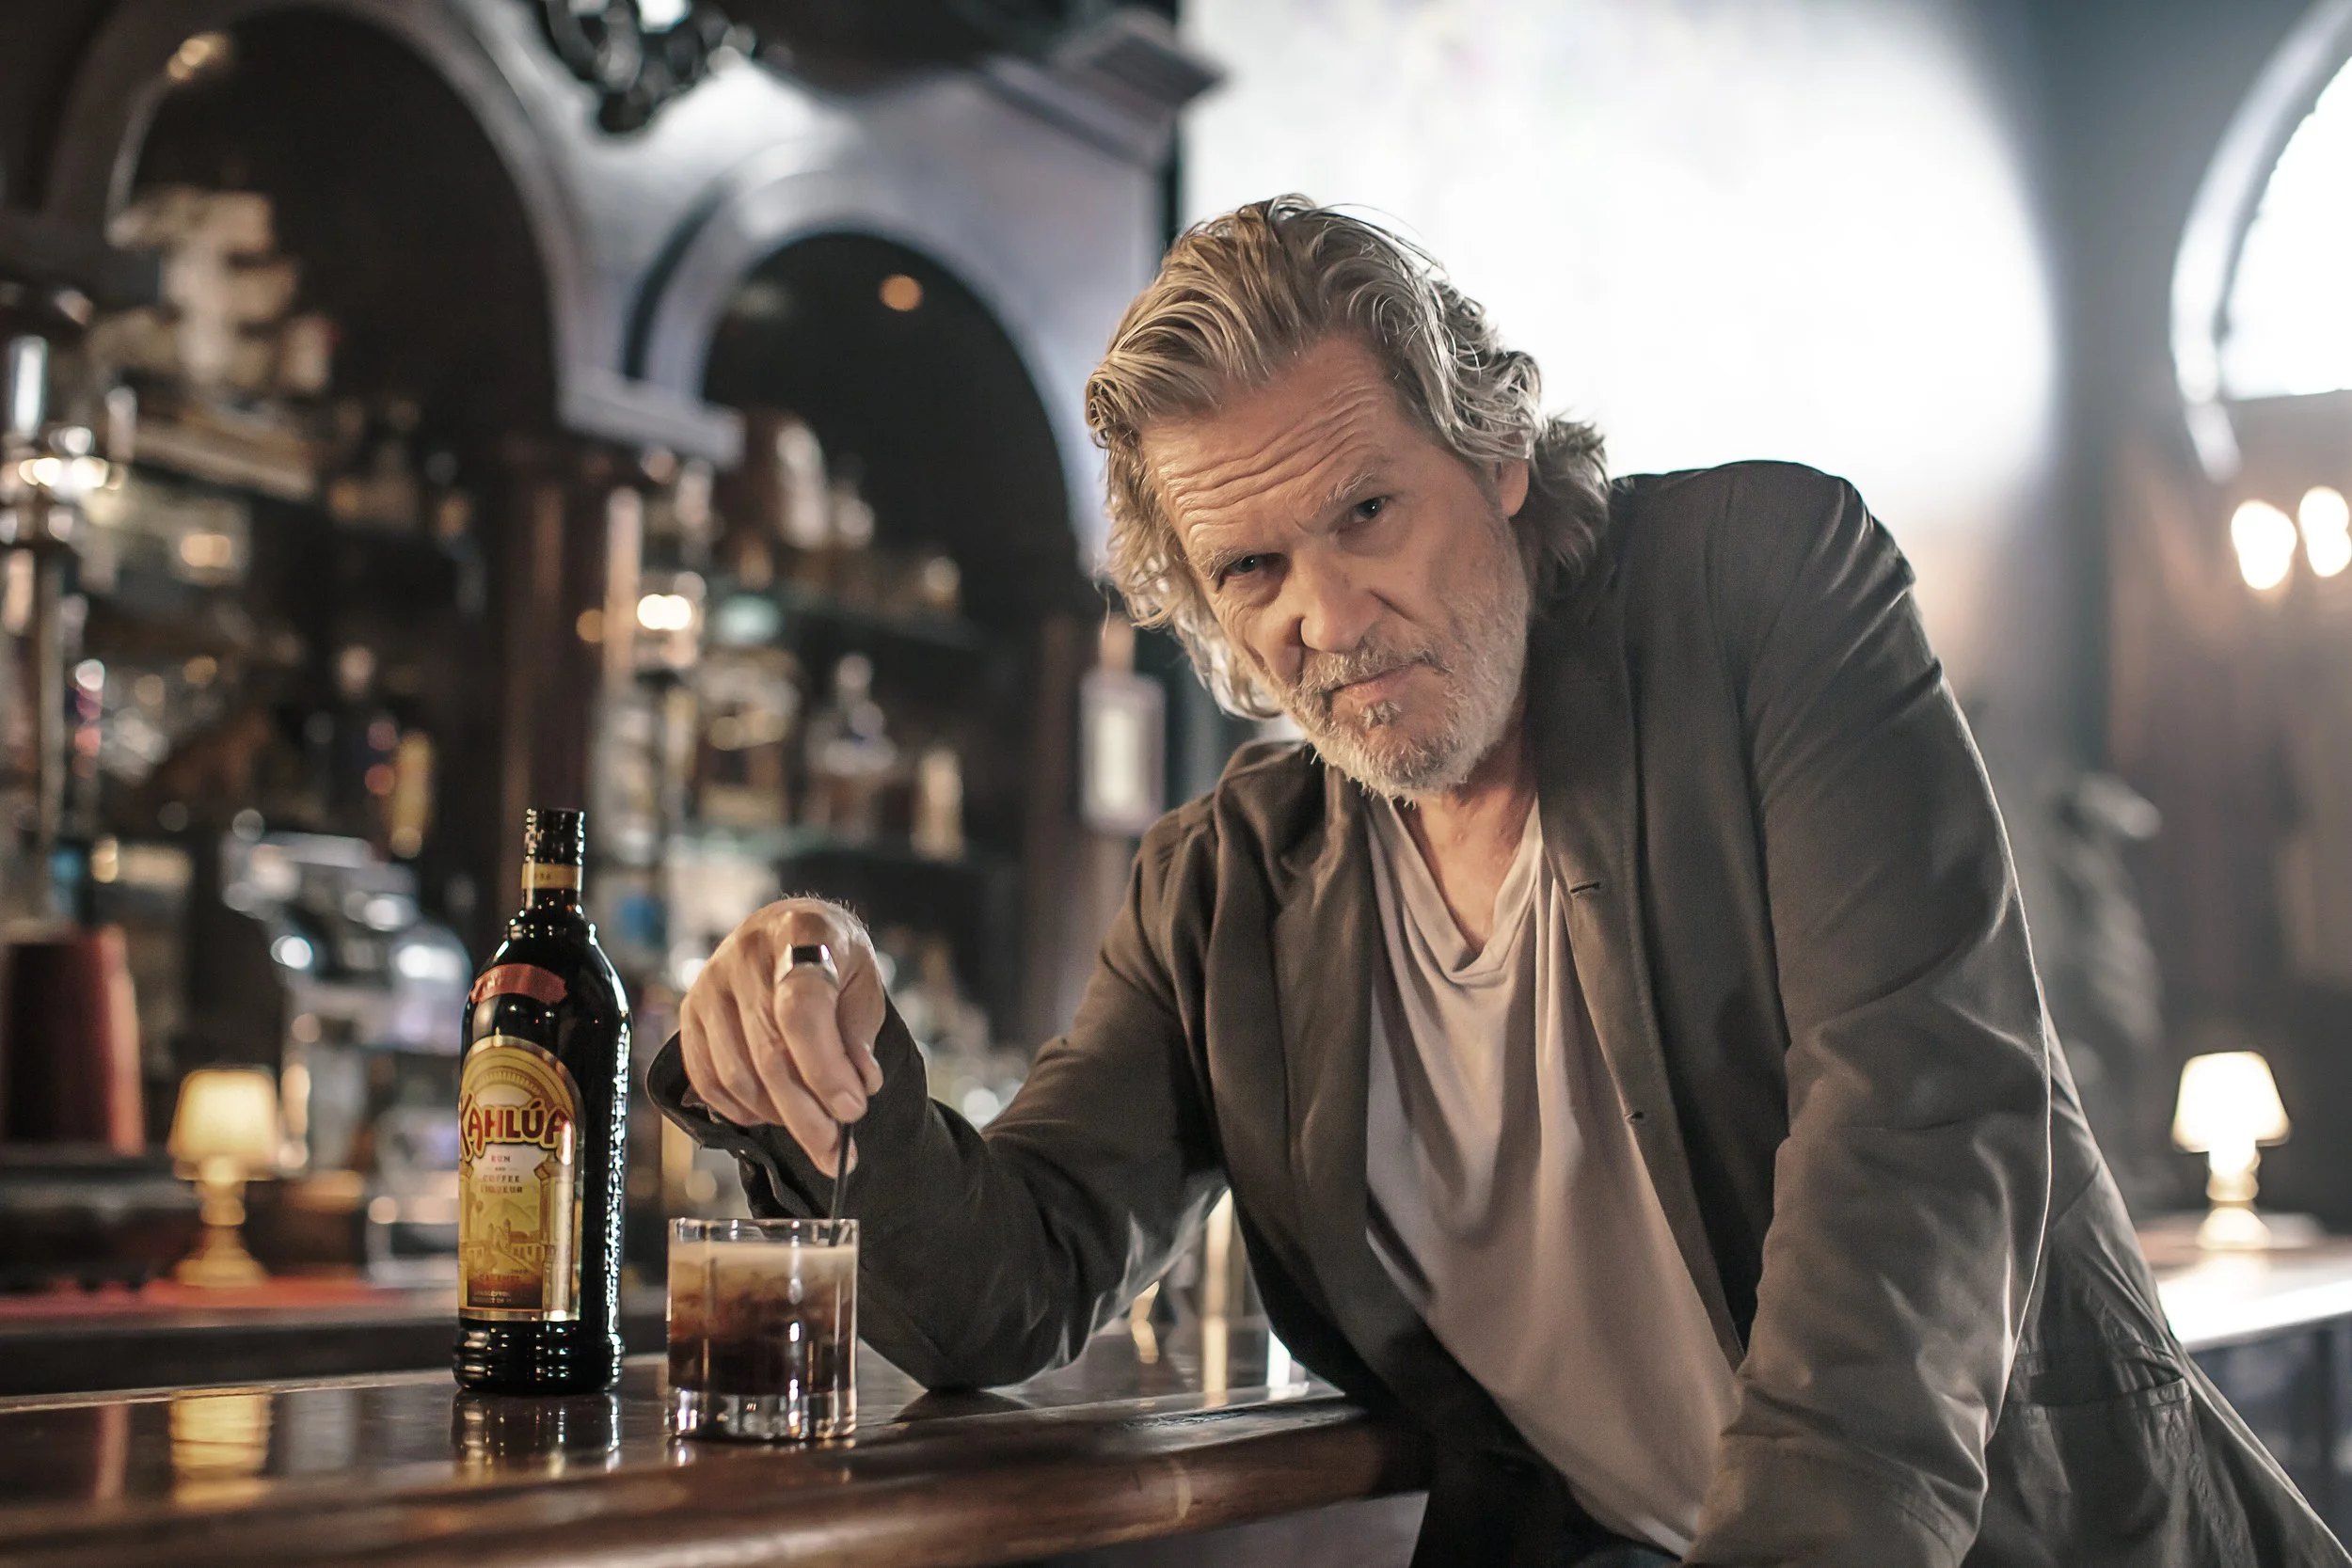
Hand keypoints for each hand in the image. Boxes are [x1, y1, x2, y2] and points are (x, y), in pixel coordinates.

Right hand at [678, 898, 886, 1174]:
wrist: (787, 930)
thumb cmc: (834, 959)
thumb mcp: (865, 981)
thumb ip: (860, 1031)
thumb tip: (859, 1085)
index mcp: (800, 933)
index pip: (802, 1008)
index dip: (825, 1068)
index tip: (852, 1111)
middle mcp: (745, 956)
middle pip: (769, 1052)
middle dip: (807, 1115)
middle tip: (839, 1154)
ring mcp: (710, 984)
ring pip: (738, 1074)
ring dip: (779, 1117)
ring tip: (815, 1132)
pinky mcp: (689, 1012)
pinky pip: (707, 1079)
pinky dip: (741, 1110)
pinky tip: (772, 1115)